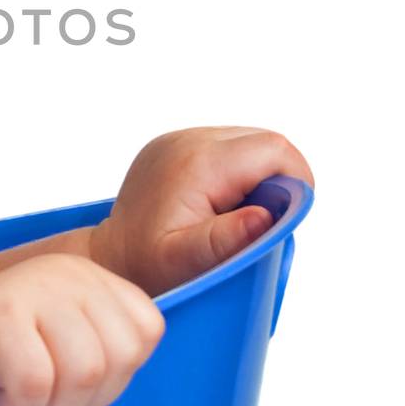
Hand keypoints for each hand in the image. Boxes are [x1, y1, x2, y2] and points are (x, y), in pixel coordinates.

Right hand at [0, 255, 165, 405]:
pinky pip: (35, 382)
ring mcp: (29, 287)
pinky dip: (15, 405)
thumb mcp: (61, 352)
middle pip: (117, 360)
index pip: (145, 334)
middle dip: (77, 403)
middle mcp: (65, 273)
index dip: (112, 380)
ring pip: (82, 373)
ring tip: (14, 399)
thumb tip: (156, 396)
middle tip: (35, 403)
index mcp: (90, 279)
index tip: (65, 389)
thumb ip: (104, 358)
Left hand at [89, 126, 314, 293]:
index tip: (282, 220)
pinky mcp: (176, 145)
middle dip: (277, 182)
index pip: (275, 151)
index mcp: (198, 164)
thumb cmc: (147, 267)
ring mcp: (180, 139)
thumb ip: (225, 240)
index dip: (295, 183)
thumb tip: (264, 217)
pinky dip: (236, 175)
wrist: (109, 256)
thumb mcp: (185, 262)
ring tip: (232, 217)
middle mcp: (188, 140)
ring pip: (249, 143)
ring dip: (256, 178)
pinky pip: (227, 148)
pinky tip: (216, 206)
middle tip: (257, 223)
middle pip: (266, 143)